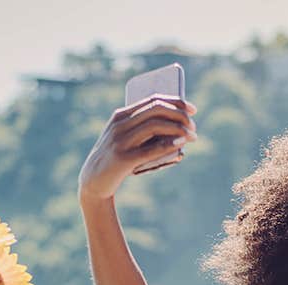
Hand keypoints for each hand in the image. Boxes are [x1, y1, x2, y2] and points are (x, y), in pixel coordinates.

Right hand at [78, 94, 197, 202]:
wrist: (93, 182)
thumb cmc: (117, 160)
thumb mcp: (127, 140)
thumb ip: (145, 131)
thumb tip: (178, 128)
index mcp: (120, 116)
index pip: (152, 100)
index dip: (176, 102)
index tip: (192, 110)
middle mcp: (119, 125)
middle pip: (156, 110)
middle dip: (180, 115)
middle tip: (194, 127)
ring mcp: (120, 141)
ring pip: (155, 125)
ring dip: (178, 129)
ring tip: (192, 137)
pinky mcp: (122, 159)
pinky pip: (150, 149)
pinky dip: (168, 145)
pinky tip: (180, 145)